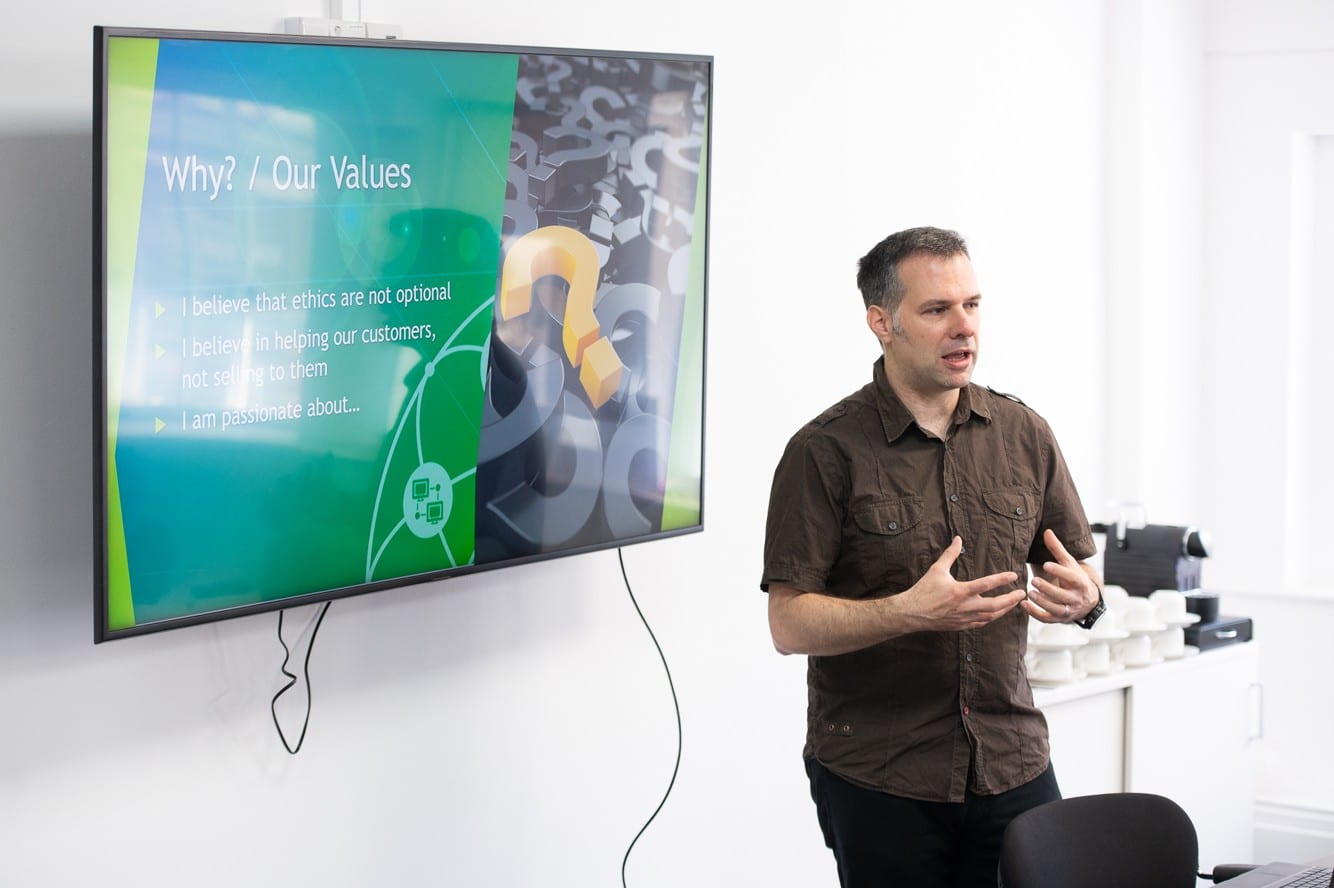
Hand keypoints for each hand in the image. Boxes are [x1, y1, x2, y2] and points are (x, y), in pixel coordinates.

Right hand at [896, 536, 1026, 632]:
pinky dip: (992, 618)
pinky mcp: (961, 626)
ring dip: (1005, 610)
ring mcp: (964, 618)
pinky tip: (997, 613)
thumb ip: (950, 554)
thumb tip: (958, 539)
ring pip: (990, 617)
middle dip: (1010, 600)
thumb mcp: (936, 569)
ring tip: (1014, 603)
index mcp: (959, 591)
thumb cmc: (924, 590)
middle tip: (1022, 594)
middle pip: (994, 605)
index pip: (986, 585)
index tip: (1014, 575)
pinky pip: (981, 624)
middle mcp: (964, 607)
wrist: (912, 613)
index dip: (1001, 579)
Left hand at [1023, 528, 1098, 623]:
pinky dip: (1035, 614)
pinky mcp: (1060, 619)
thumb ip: (1057, 549)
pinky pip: (1048, 619)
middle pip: (1063, 595)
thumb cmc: (1075, 578)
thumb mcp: (1069, 563)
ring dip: (1043, 602)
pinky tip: (1023, 605)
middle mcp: (1076, 598)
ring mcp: (1069, 610)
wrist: (1088, 602)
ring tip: (1030, 593)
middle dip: (1049, 589)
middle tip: (1034, 581)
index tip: (1046, 564)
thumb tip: (1047, 531)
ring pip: (1056, 609)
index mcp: (1080, 582)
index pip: (1071, 577)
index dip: (1059, 571)